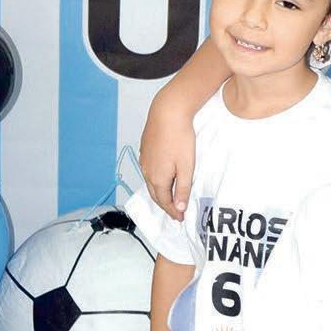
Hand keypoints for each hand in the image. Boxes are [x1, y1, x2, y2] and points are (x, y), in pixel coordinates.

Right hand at [139, 97, 195, 219]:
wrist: (167, 112)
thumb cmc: (179, 138)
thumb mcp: (186, 167)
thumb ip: (182, 188)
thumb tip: (179, 207)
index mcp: (158, 178)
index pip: (165, 202)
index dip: (173, 212)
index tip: (180, 218)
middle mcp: (147, 171)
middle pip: (155, 194)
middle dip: (165, 205)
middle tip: (175, 212)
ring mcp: (144, 160)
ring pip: (151, 182)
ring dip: (160, 192)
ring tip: (169, 197)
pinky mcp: (145, 150)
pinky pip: (149, 170)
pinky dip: (156, 179)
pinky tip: (162, 176)